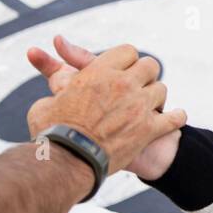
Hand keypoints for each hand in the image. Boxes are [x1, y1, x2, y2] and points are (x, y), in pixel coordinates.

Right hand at [26, 38, 184, 178]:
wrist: (69, 161)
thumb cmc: (52, 132)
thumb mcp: (47, 99)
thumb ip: (54, 77)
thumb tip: (37, 54)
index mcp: (99, 71)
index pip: (127, 51)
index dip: (127, 60)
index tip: (124, 69)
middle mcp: (123, 84)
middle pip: (150, 66)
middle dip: (145, 74)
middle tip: (140, 85)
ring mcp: (139, 106)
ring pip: (161, 90)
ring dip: (156, 97)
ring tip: (149, 106)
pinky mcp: (149, 129)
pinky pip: (173, 118)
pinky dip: (176, 118)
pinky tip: (176, 118)